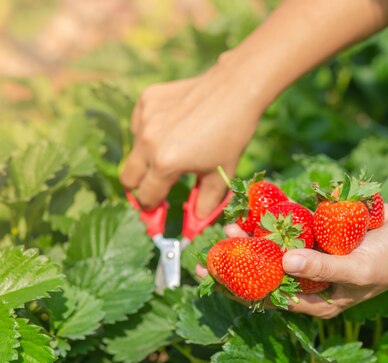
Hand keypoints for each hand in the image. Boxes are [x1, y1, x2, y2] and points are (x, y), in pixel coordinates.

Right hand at [120, 54, 265, 216]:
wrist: (235, 90)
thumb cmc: (232, 135)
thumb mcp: (221, 173)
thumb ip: (204, 202)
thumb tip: (195, 223)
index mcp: (166, 163)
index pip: (146, 196)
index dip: (152, 207)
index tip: (157, 210)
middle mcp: (148, 141)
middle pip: (128, 178)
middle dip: (140, 188)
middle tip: (157, 187)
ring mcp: (144, 118)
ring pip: (134, 150)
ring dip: (148, 158)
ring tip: (177, 149)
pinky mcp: (146, 99)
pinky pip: (139, 125)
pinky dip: (150, 132)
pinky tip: (174, 127)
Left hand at [197, 204, 387, 317]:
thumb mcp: (357, 270)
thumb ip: (321, 267)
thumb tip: (282, 262)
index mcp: (318, 298)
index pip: (273, 296)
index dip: (242, 288)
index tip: (215, 276)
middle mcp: (312, 277)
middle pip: (269, 270)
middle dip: (243, 260)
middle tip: (218, 245)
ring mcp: (316, 252)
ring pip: (278, 245)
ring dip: (257, 236)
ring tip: (232, 225)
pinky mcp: (322, 230)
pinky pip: (295, 225)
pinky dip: (279, 218)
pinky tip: (259, 209)